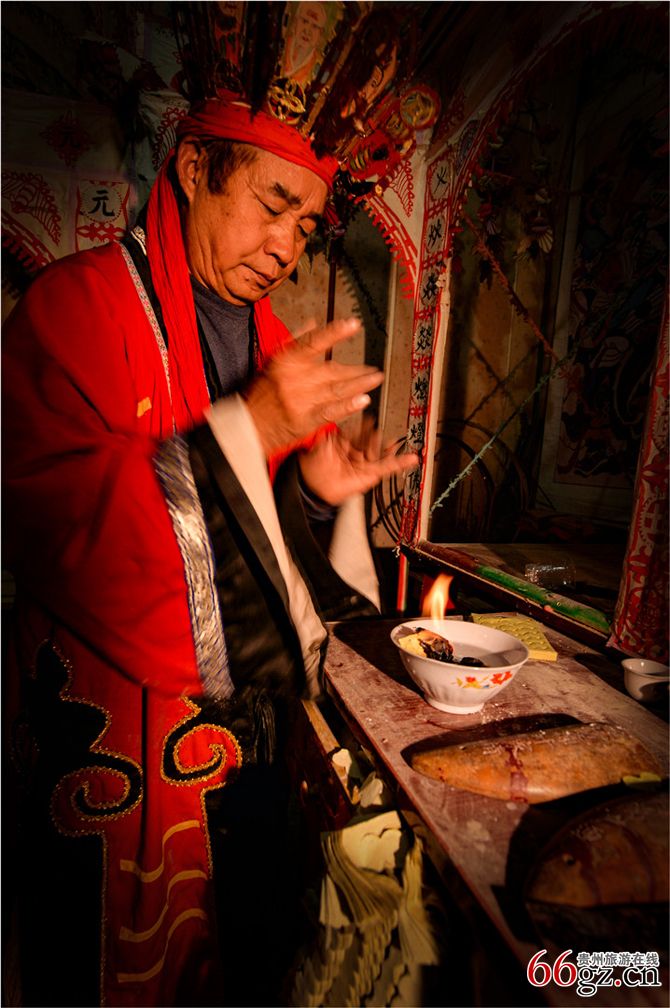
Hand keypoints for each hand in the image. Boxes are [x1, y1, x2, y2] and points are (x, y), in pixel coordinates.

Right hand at [244, 318, 383, 457]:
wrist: (248, 426)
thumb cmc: (259, 394)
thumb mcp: (272, 363)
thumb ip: (295, 341)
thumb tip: (313, 320)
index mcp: (285, 361)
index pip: (313, 342)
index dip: (335, 332)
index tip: (353, 324)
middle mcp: (294, 379)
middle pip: (332, 370)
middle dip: (356, 369)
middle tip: (374, 368)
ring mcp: (300, 400)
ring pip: (336, 389)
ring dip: (359, 384)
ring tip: (375, 379)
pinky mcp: (305, 420)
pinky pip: (331, 411)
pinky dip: (348, 405)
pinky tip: (363, 400)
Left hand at [298, 416, 419, 506]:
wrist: (313, 485)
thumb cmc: (314, 464)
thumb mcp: (323, 442)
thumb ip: (333, 429)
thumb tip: (342, 416)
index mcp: (348, 440)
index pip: (362, 429)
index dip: (367, 423)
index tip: (372, 416)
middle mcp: (358, 450)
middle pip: (373, 439)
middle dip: (377, 434)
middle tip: (381, 428)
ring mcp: (365, 462)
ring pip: (381, 451)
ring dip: (390, 446)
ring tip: (396, 440)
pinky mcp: (370, 473)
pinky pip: (387, 467)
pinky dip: (400, 463)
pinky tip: (411, 459)